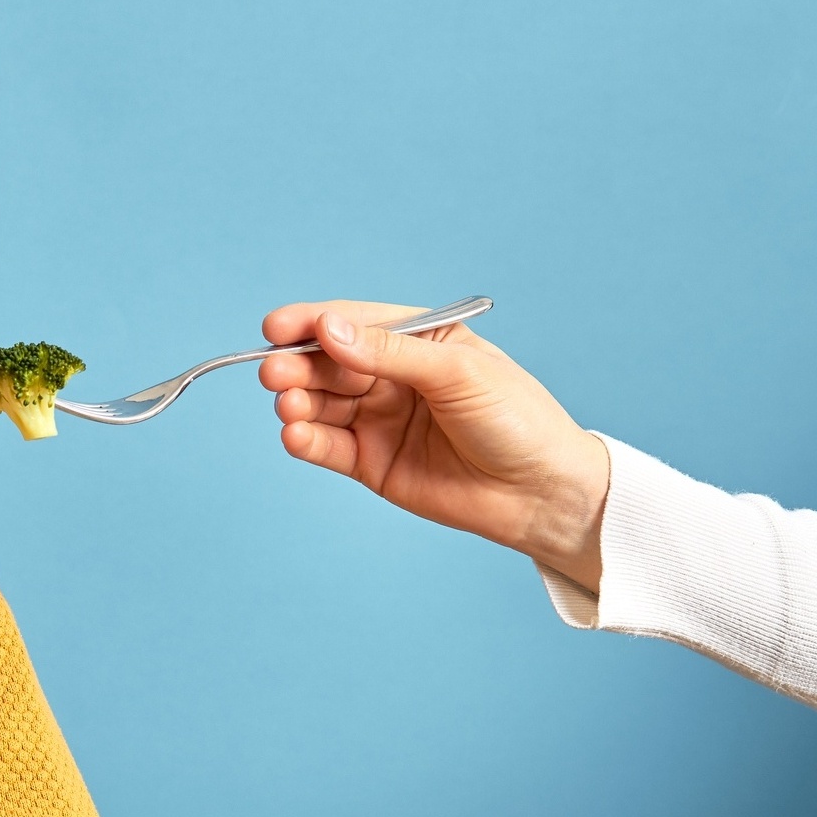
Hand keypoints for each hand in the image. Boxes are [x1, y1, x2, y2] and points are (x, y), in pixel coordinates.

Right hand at [259, 300, 611, 591]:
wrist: (540, 493)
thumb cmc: (516, 420)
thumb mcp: (456, 372)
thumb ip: (388, 352)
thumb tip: (328, 329)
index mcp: (418, 341)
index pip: (354, 323)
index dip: (311, 323)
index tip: (276, 328)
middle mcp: (392, 377)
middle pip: (328, 364)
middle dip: (296, 365)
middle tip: (275, 373)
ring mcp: (378, 421)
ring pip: (320, 404)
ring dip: (297, 403)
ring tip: (289, 407)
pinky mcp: (370, 463)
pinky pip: (327, 446)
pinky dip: (306, 440)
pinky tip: (295, 435)